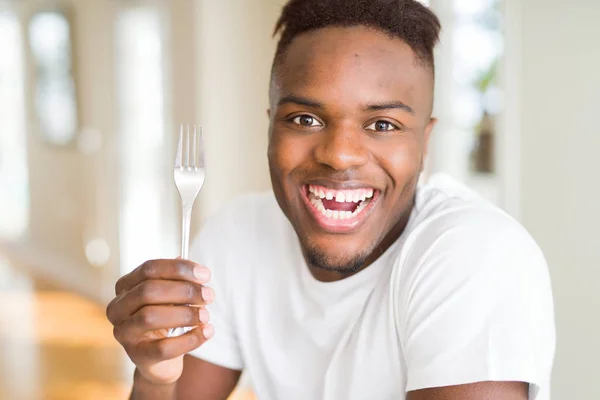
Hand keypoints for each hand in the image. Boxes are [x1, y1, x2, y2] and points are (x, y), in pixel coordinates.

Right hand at [106, 259, 214, 384]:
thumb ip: (182, 282)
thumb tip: (199, 273)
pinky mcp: (137, 355)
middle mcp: (118, 308)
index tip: (205, 275)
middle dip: (184, 291)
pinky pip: (163, 347)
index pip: (149, 269)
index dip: (179, 269)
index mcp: (125, 286)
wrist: (162, 360)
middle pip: (148, 291)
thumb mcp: (173, 297)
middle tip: (209, 295)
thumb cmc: (167, 320)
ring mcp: (124, 333)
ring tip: (206, 315)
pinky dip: (189, 339)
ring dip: (185, 314)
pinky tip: (206, 332)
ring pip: (150, 317)